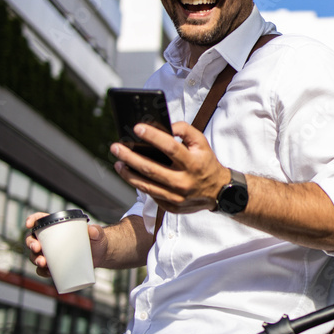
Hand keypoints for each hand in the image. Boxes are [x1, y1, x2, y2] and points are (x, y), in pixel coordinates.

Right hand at [24, 212, 107, 276]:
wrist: (100, 255)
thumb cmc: (97, 240)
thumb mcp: (97, 234)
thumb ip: (96, 231)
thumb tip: (92, 230)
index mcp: (56, 226)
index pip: (40, 220)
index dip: (32, 220)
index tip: (29, 225)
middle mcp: (49, 239)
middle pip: (33, 239)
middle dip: (31, 244)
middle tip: (37, 248)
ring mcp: (50, 253)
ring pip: (35, 255)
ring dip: (35, 259)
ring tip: (43, 263)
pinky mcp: (54, 265)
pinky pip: (43, 269)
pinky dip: (42, 271)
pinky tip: (47, 272)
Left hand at [111, 122, 232, 213]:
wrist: (218, 192)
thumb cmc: (206, 163)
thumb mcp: (202, 143)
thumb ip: (185, 130)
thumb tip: (165, 126)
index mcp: (193, 163)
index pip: (170, 147)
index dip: (153, 136)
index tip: (137, 128)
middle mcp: (184, 182)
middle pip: (151, 169)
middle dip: (129, 157)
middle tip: (115, 147)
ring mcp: (177, 197)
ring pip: (146, 185)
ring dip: (128, 174)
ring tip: (118, 163)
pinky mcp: (172, 206)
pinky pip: (151, 195)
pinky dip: (139, 184)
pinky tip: (131, 175)